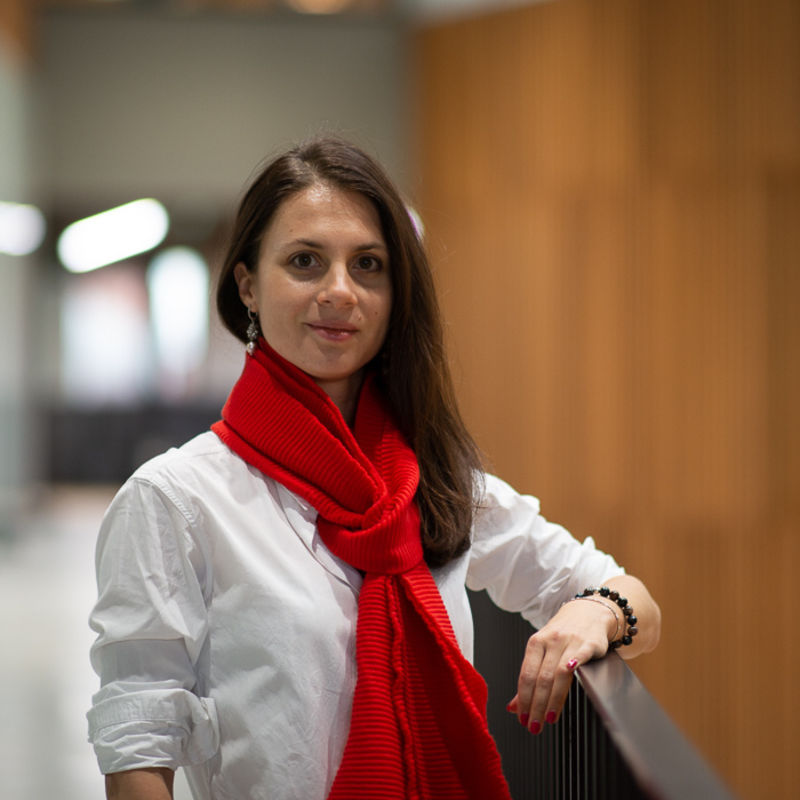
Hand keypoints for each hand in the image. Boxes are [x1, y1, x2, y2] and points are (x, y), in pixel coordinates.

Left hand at [505, 596, 615, 733]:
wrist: (588, 612)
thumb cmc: (562, 634)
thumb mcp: (542, 651)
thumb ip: (529, 679)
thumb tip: (512, 707)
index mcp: (536, 643)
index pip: (526, 674)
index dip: (523, 699)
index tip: (521, 718)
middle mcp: (550, 641)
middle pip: (540, 678)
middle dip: (536, 705)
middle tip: (533, 726)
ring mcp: (569, 642)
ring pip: (557, 675)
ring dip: (552, 701)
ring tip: (548, 719)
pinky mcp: (588, 644)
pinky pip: (578, 660)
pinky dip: (570, 674)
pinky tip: (568, 691)